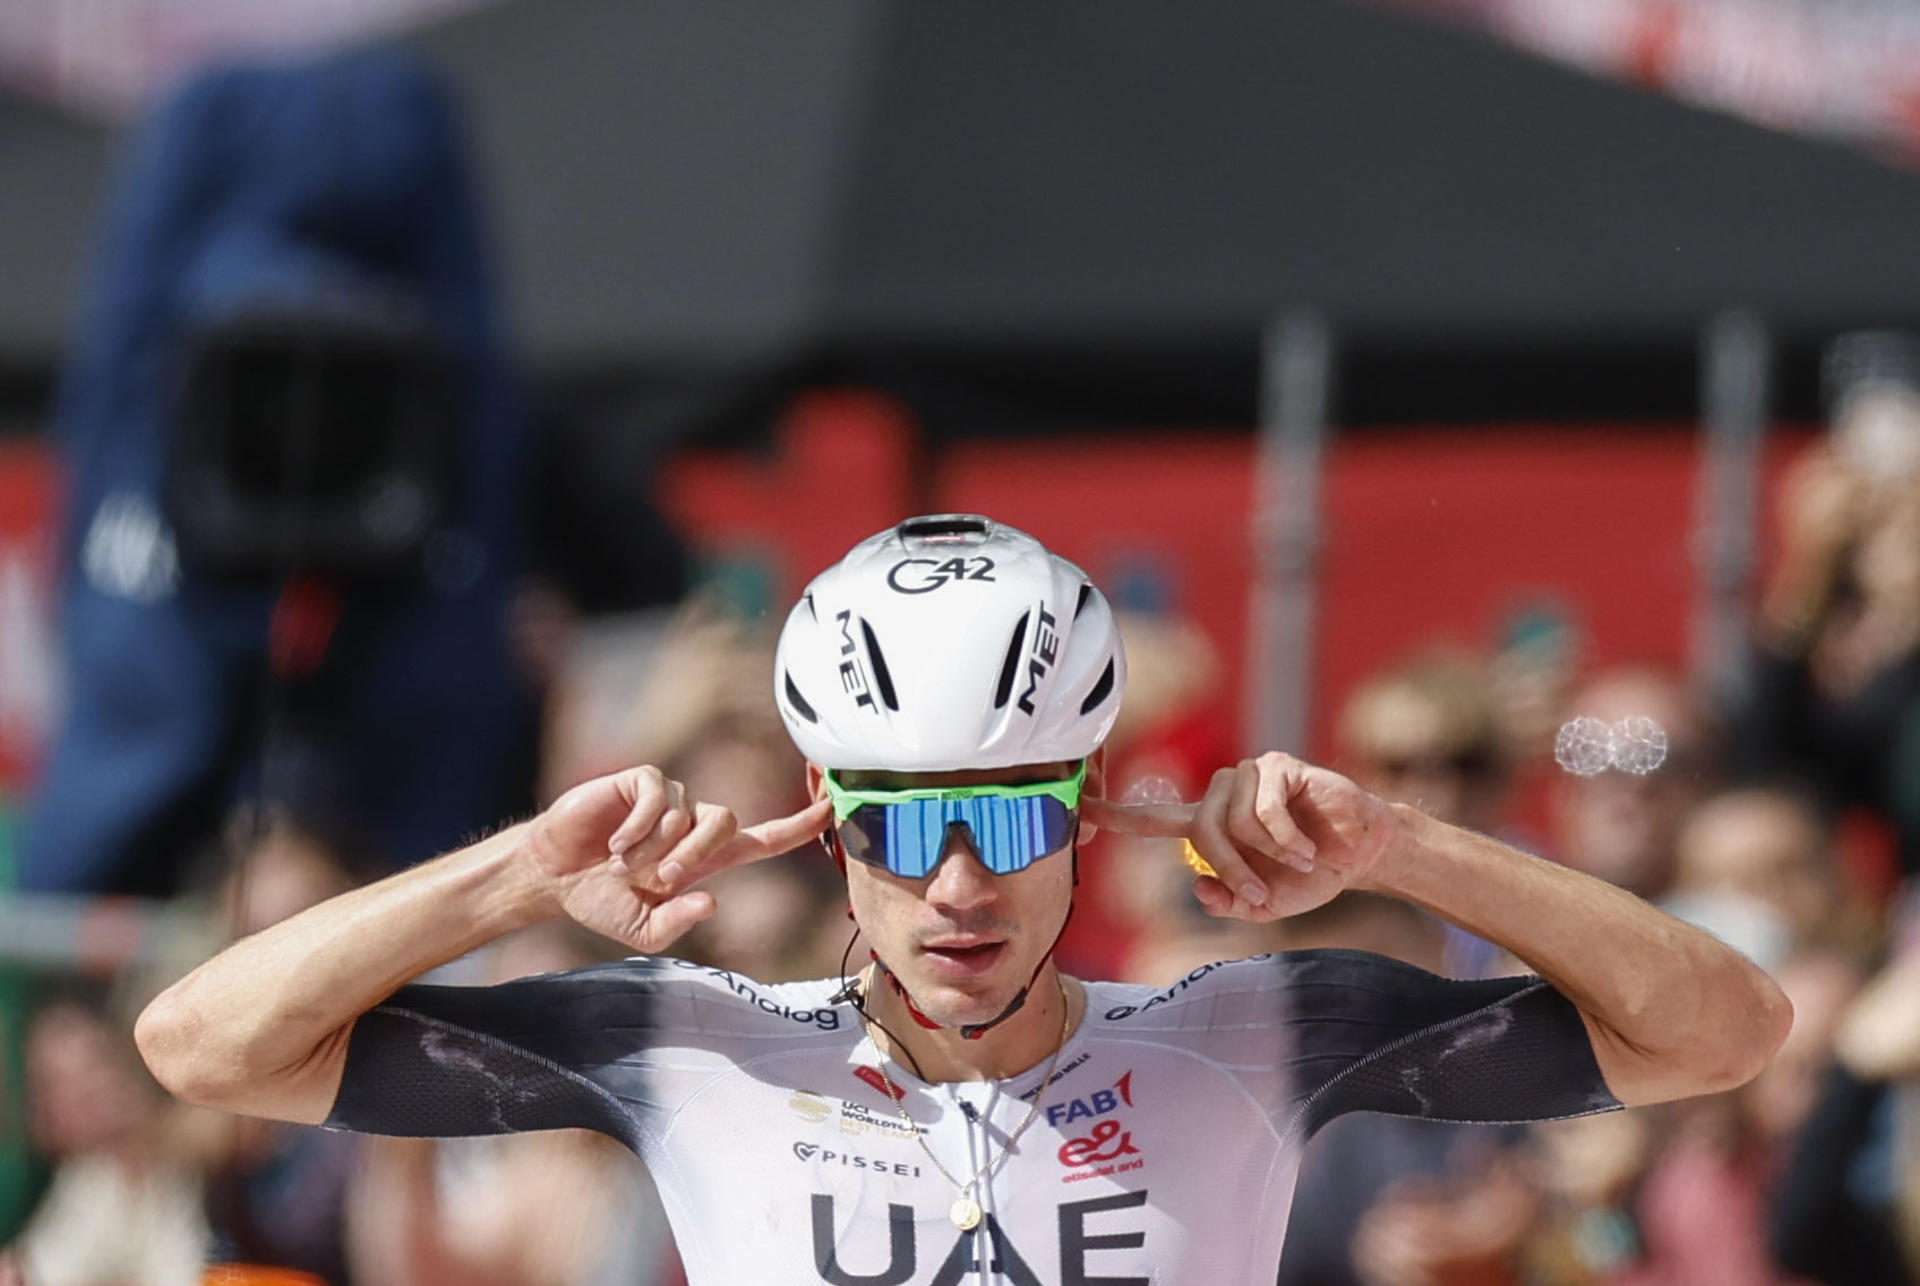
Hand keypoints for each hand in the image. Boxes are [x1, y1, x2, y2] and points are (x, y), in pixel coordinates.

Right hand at [528, 766, 830, 953]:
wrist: (553, 877)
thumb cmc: (602, 900)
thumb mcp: (641, 930)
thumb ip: (676, 924)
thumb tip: (710, 903)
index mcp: (707, 858)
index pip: (765, 839)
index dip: (799, 825)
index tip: (832, 806)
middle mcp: (694, 823)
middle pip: (727, 823)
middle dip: (694, 855)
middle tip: (657, 879)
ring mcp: (670, 800)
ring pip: (687, 814)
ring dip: (653, 848)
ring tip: (620, 864)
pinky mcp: (641, 782)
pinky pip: (658, 795)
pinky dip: (637, 826)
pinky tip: (612, 844)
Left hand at [1082, 752, 1402, 921]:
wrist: (1359, 855)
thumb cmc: (1308, 875)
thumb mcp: (1264, 904)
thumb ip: (1228, 901)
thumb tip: (1199, 888)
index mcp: (1211, 823)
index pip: (1154, 817)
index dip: (1117, 816)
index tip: (1081, 809)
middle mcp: (1222, 794)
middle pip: (1200, 830)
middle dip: (1230, 869)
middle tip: (1259, 893)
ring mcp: (1249, 776)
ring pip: (1231, 820)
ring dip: (1264, 854)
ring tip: (1297, 863)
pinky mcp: (1278, 766)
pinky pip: (1264, 808)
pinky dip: (1286, 838)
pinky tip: (1309, 849)